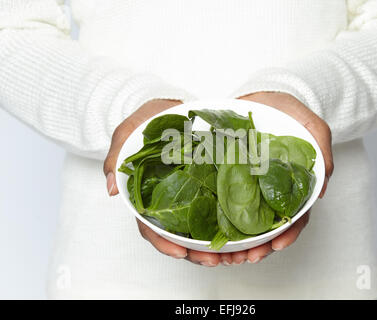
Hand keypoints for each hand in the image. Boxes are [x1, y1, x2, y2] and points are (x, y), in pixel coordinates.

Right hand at [103, 99, 227, 266]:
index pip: (150, 226)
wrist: (172, 105)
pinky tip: (239, 230)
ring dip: (213, 244)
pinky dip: (225, 222)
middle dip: (195, 252)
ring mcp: (189, 192)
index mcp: (148, 193)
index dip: (163, 243)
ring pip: (198, 227)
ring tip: (232, 253)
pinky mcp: (208, 183)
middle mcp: (169, 198)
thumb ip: (117, 156)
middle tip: (215, 259)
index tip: (180, 252)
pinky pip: (216, 206)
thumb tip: (112, 188)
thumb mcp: (128, 132)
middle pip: (178, 234)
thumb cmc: (148, 119)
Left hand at [230, 92, 333, 262]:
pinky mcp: (228, 178)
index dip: (288, 233)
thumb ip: (320, 146)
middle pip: (270, 225)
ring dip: (240, 242)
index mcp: (291, 181)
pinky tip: (214, 233)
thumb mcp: (309, 122)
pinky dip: (221, 222)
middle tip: (247, 257)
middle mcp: (270, 188)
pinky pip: (225, 204)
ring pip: (247, 221)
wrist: (256, 95)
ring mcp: (249, 185)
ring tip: (228, 255)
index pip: (295, 215)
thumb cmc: (284, 108)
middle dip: (260, 246)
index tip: (275, 245)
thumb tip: (321, 188)